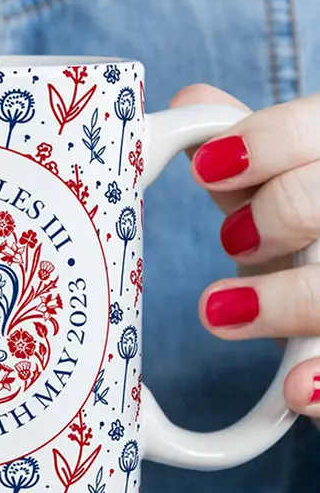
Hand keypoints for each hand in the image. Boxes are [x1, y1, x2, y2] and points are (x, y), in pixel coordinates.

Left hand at [172, 84, 319, 417]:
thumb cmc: (304, 240)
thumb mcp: (276, 193)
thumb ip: (246, 154)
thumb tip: (189, 101)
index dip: (270, 142)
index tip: (207, 170)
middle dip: (287, 212)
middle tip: (235, 241)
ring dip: (291, 299)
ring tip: (217, 312)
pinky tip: (294, 391)